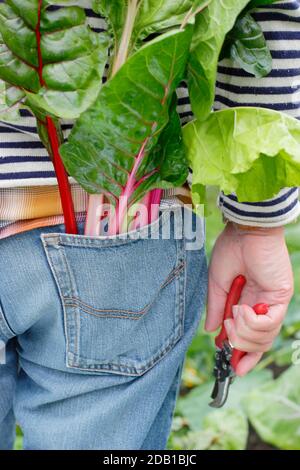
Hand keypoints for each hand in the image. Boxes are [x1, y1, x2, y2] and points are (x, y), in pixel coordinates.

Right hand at [206, 222, 293, 375]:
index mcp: (248, 302)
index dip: (244, 355)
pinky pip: (270, 323)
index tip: (233, 368)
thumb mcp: (217, 285)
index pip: (251, 336)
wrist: (245, 230)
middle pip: (259, 343)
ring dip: (244, 331)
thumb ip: (215, 309)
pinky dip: (253, 322)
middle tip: (226, 329)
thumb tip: (211, 331)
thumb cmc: (231, 251)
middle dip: (240, 344)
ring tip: (234, 313)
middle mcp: (263, 305)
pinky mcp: (281, 296)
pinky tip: (243, 309)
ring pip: (265, 337)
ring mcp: (273, 302)